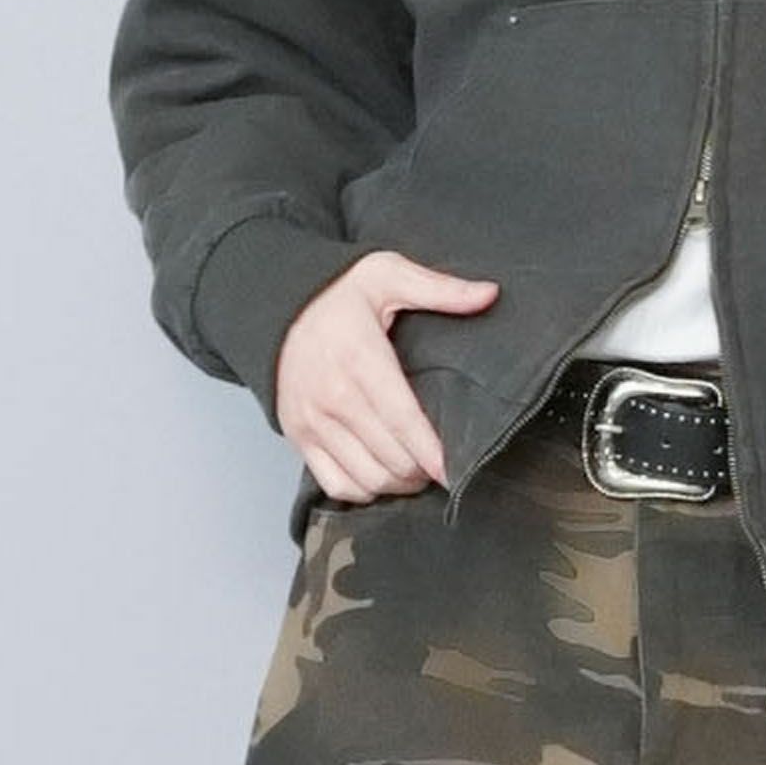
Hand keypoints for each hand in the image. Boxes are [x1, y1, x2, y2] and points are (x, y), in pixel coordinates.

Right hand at [274, 250, 499, 504]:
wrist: (275, 304)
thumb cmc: (338, 291)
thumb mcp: (389, 274)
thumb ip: (440, 289)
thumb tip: (490, 294)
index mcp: (359, 357)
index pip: (402, 418)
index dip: (431, 450)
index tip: (456, 469)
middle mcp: (332, 396)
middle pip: (388, 455)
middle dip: (423, 470)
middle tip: (446, 466)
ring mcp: (312, 421)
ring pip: (365, 477)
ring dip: (399, 484)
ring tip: (422, 473)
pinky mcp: (298, 436)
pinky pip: (334, 484)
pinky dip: (365, 490)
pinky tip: (386, 476)